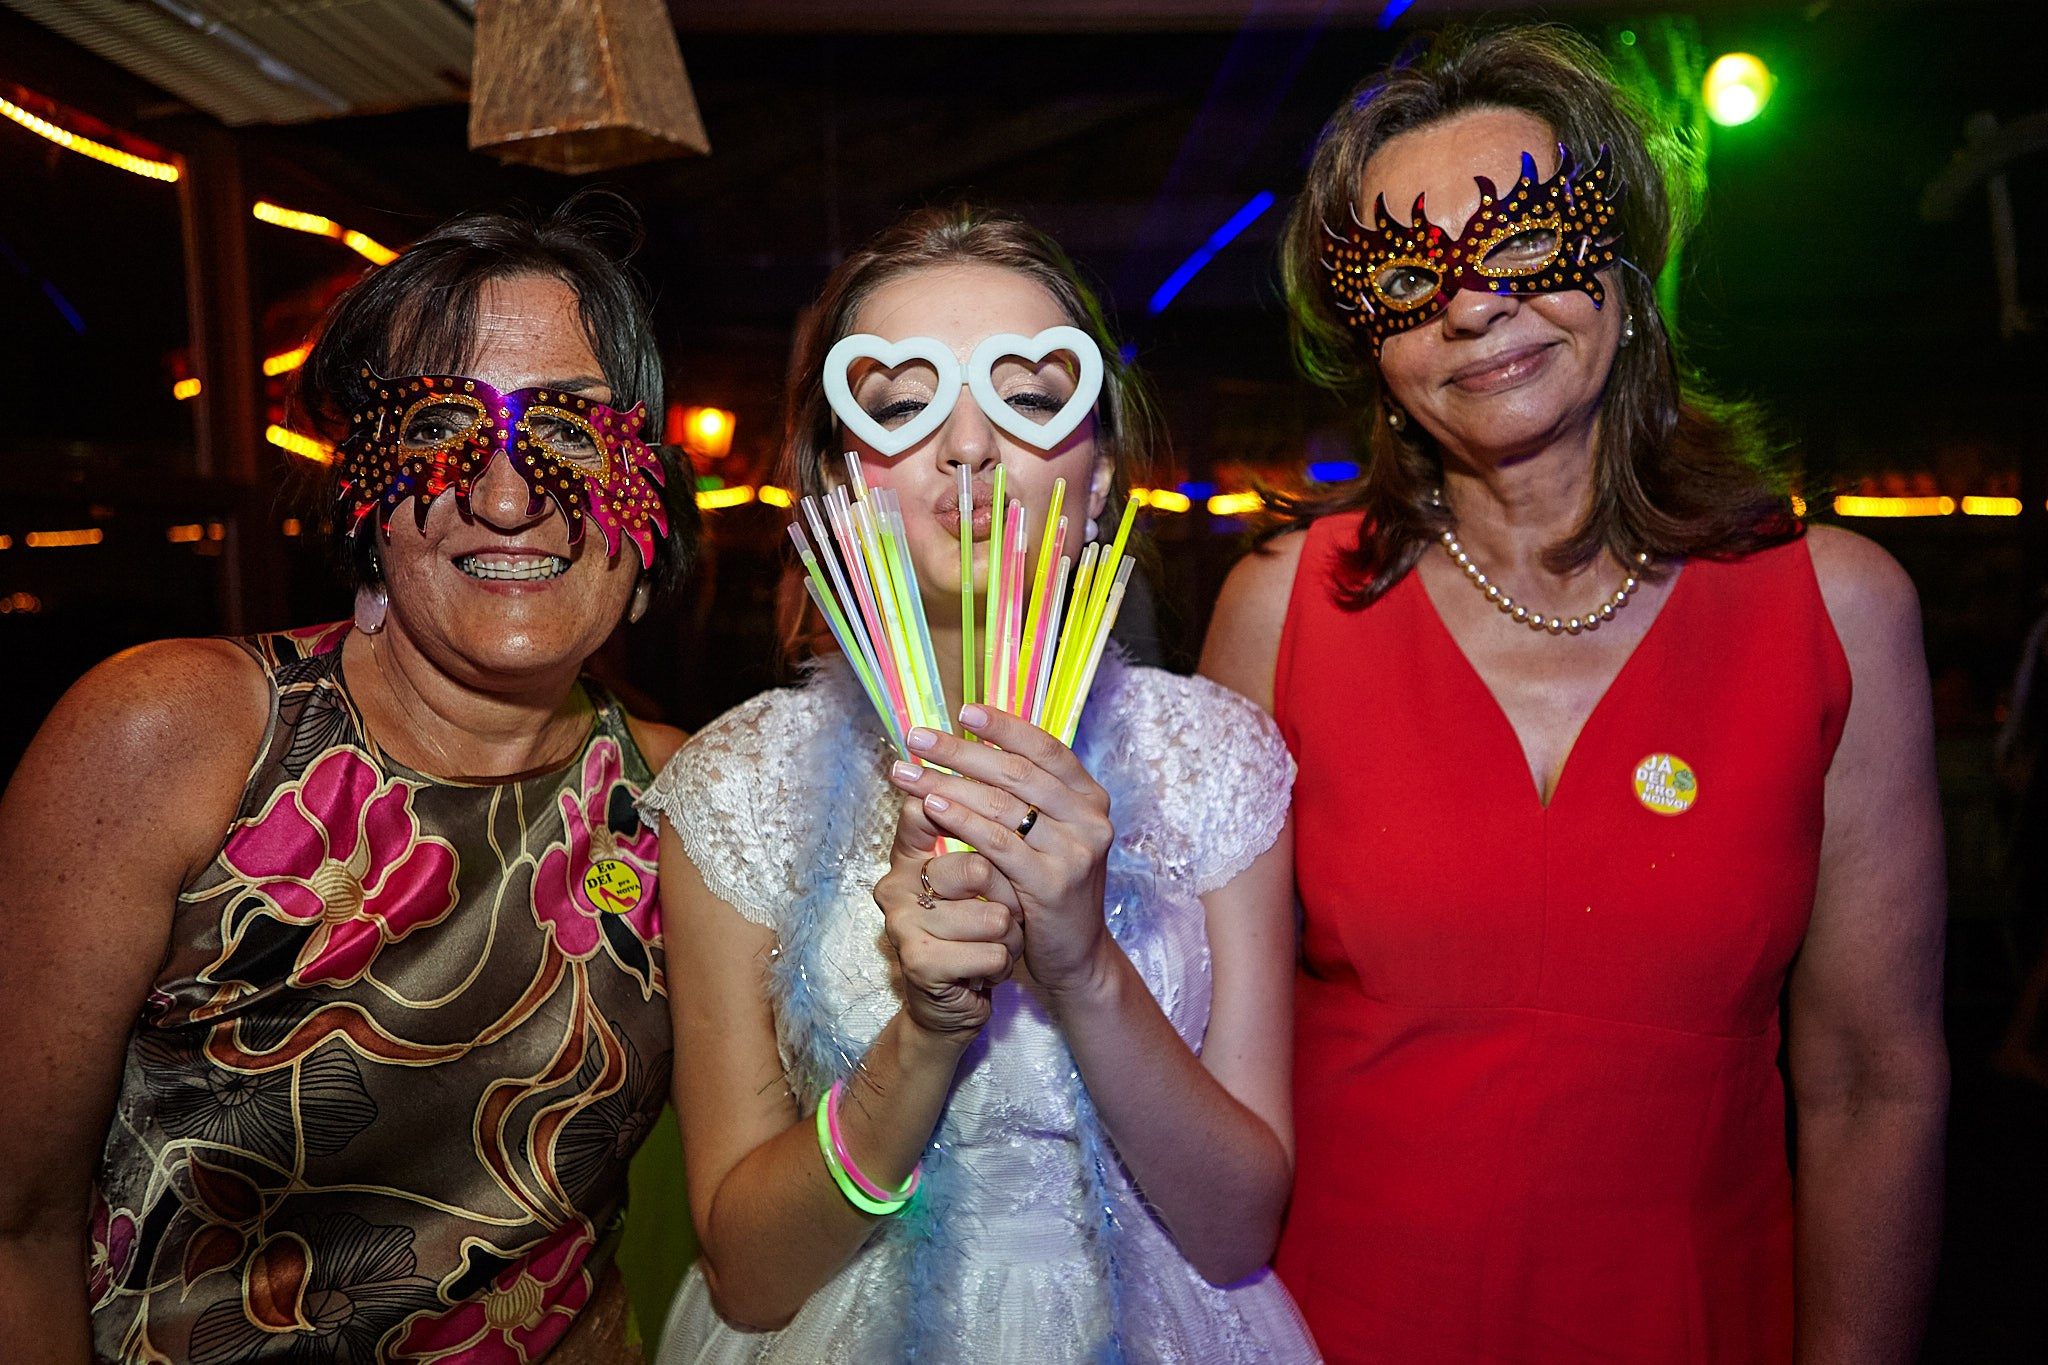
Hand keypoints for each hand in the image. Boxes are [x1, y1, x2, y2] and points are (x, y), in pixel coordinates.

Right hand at [875, 792, 1022, 1042]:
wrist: (952, 1004)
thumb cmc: (972, 933)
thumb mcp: (972, 882)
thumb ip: (976, 833)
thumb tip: (997, 775)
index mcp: (908, 857)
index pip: (925, 812)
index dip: (957, 802)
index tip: (974, 798)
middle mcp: (896, 885)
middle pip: (979, 868)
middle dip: (1011, 896)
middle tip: (1009, 913)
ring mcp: (904, 924)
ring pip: (993, 915)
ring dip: (1011, 936)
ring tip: (996, 944)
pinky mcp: (919, 963)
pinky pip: (991, 952)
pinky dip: (1004, 963)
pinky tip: (989, 968)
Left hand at [888, 704, 1114, 998]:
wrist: (1074, 954)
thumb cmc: (1048, 887)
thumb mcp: (1047, 835)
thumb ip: (1024, 796)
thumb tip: (971, 746)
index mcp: (1090, 797)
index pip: (1046, 747)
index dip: (1004, 726)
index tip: (962, 711)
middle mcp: (1090, 818)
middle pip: (1017, 771)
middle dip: (960, 751)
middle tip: (916, 737)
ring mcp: (1076, 851)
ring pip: (1002, 804)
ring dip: (947, 783)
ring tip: (907, 773)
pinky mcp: (1053, 882)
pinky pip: (998, 842)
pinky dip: (961, 820)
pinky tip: (931, 805)